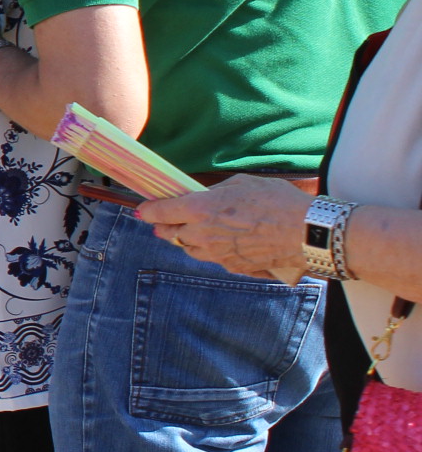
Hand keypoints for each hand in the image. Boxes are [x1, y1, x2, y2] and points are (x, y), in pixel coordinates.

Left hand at [138, 177, 313, 282]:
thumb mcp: (242, 184)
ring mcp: (217, 254)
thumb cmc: (277, 202)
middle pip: (170, 234)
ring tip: (190, 232)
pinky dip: (211, 251)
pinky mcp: (233, 267)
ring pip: (190, 249)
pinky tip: (220, 243)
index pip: (161, 212)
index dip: (149, 210)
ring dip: (186, 240)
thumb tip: (202, 196)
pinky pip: (213, 259)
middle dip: (164, 227)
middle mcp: (203, 235)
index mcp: (200, 209)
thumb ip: (215, 192)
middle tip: (163, 222)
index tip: (144, 209)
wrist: (307, 233)